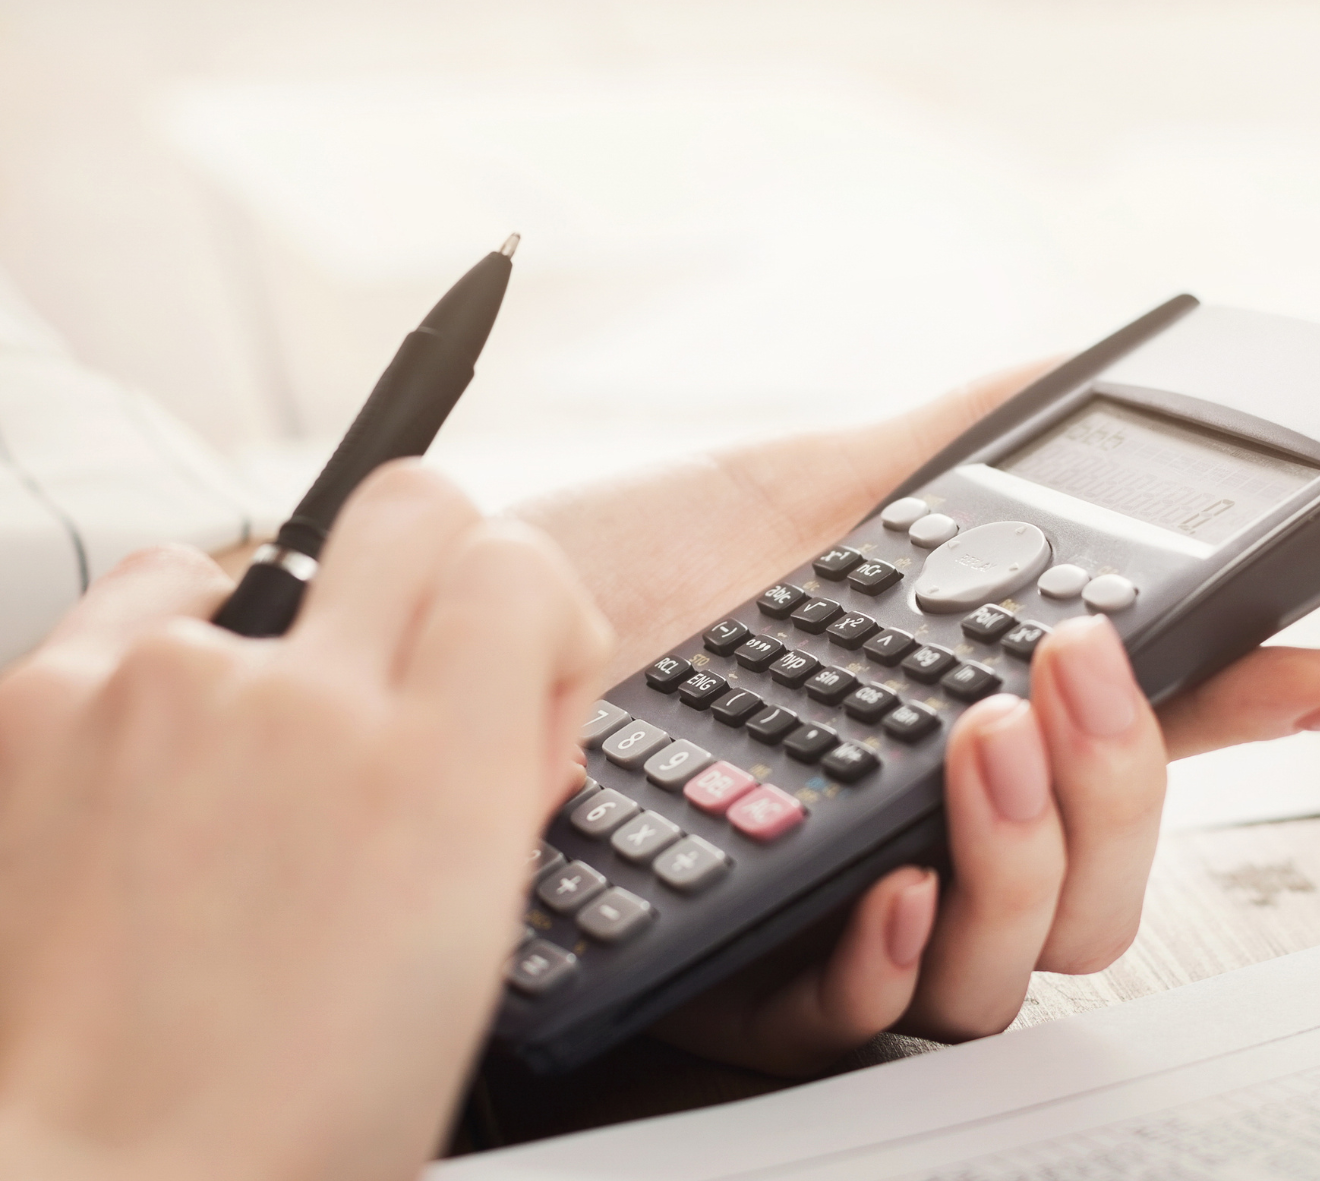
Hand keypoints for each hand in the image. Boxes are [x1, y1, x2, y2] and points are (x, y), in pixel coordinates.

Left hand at [0, 463, 608, 1180]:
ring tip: (261, 759)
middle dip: (440, 576)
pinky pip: (149, 602)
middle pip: (414, 505)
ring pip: (269, 556)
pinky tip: (175, 755)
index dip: (538, 610)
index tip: (523, 671)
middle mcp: (301, 701)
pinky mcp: (42, 697)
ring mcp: (161, 688)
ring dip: (294, 636)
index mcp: (437, 773)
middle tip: (412, 680)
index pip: (520, 562)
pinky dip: (175, 654)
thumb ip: (498, 777)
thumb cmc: (295, 1106)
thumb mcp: (474, 940)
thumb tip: (501, 694)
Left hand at [513, 368, 1319, 1073]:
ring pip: (1015, 969)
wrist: (456, 628)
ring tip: (978, 733)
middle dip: (1125, 788)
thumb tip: (1080, 391)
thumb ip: (955, 452)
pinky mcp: (738, 983)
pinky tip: (889, 879)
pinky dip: (893, 956)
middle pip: (1101, 892)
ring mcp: (833, 921)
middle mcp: (914, 843)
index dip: (1234, 723)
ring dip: (1032, 856)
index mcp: (946, 737)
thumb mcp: (804, 492)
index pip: (1125, 759)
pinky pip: (856, 1021)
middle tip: (1066, 669)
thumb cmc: (620, 572)